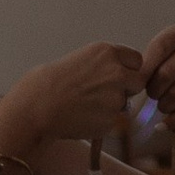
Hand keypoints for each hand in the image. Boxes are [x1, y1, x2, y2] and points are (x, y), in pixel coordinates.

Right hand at [0, 40, 144, 149]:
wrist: (36, 107)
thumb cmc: (50, 83)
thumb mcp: (81, 60)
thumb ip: (105, 64)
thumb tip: (122, 74)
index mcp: (107, 52)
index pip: (137, 60)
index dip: (128, 70)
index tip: (117, 76)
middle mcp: (116, 72)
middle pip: (138, 82)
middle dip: (127, 89)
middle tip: (104, 95)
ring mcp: (116, 96)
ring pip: (125, 104)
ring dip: (112, 107)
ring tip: (85, 107)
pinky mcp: (111, 119)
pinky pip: (113, 122)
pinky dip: (102, 122)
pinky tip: (82, 118)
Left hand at [140, 23, 174, 128]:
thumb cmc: (173, 61)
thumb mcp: (160, 54)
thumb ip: (147, 64)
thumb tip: (133, 85)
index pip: (158, 50)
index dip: (144, 70)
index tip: (136, 84)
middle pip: (166, 74)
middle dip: (153, 90)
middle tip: (152, 95)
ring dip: (164, 105)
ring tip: (162, 104)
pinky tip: (165, 123)